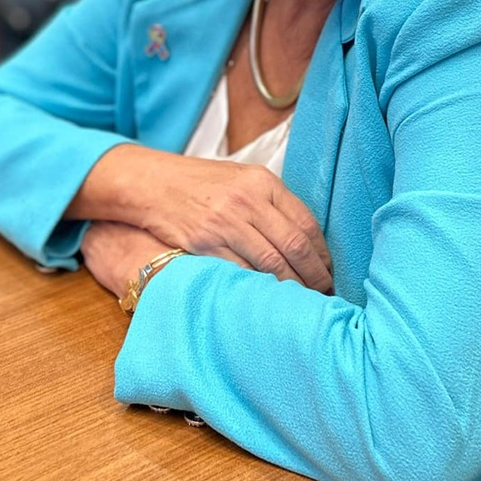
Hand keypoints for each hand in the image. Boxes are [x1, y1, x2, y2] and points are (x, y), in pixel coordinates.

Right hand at [71, 148, 332, 293]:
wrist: (151, 183)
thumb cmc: (200, 183)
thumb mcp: (240, 178)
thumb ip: (270, 202)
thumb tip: (304, 239)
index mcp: (262, 181)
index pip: (305, 222)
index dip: (322, 253)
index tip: (328, 271)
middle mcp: (247, 200)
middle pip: (294, 246)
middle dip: (314, 275)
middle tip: (324, 294)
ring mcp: (225, 222)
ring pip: (271, 263)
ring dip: (291, 287)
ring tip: (301, 302)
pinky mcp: (204, 243)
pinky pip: (240, 272)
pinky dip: (258, 288)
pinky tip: (267, 298)